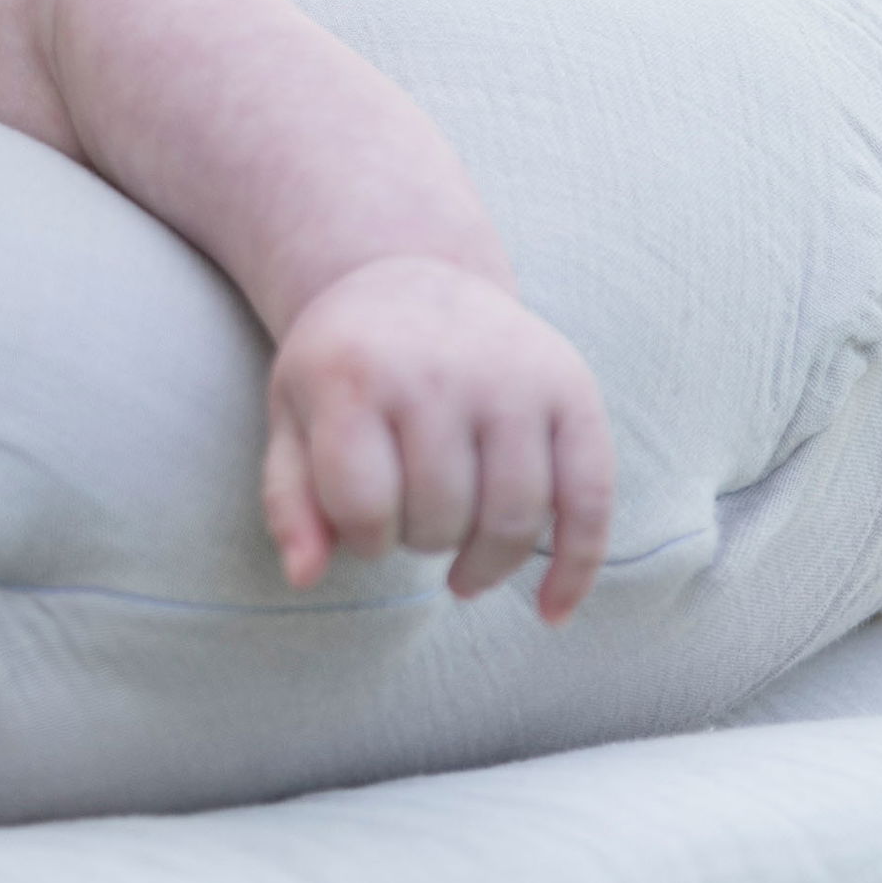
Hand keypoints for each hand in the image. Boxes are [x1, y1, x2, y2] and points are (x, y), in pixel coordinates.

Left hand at [264, 258, 614, 624]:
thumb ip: (291, 500)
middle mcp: (438, 369)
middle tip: (411, 517)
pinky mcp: (571, 389)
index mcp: (355, 373)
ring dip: (483, 562)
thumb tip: (305, 578)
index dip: (361, 538)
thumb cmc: (344, 366)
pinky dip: (576, 567)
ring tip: (459, 560)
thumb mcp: (293, 416)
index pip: (363, 507)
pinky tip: (550, 611)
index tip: (362, 522)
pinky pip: (590, 501)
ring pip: (513, 520)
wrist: (408, 272)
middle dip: (420, 540)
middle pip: (440, 518)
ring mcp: (513, 376)